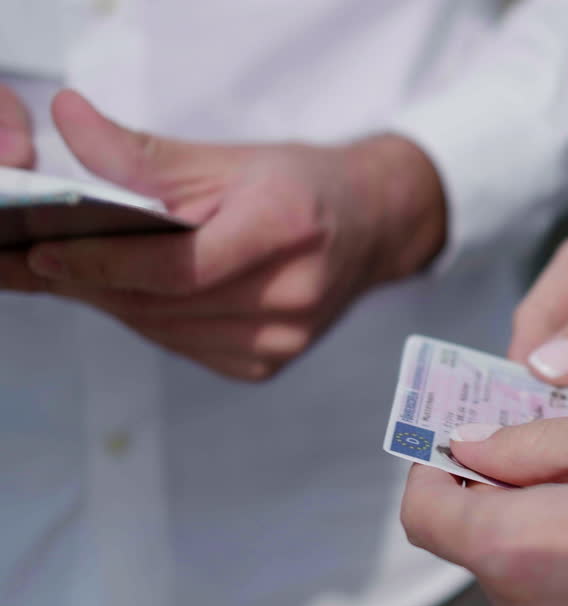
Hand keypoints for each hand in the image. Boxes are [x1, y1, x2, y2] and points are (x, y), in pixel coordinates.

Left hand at [0, 90, 445, 379]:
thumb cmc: (302, 186)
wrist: (373, 227)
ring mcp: (286, 338)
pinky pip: (186, 347)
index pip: (179, 266)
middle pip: (165, 304)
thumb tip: (69, 123)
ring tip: (78, 273)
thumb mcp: (229, 158)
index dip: (104, 263)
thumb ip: (143, 155)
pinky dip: (152, 321)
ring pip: (167, 332)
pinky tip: (139, 294)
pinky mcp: (272, 365)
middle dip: (93, 282)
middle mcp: (294, 293)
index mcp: (287, 229)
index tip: (43, 252)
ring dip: (116, 303)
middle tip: (38, 262)